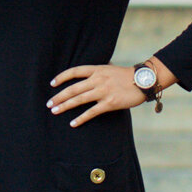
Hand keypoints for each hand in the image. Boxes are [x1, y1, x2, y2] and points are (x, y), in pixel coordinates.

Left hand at [48, 60, 166, 127]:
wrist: (142, 81)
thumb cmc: (126, 75)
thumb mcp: (110, 68)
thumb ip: (98, 71)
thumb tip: (87, 74)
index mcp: (97, 69)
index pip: (74, 71)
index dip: (61, 77)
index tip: (52, 84)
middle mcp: (98, 79)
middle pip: (73, 88)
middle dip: (59, 96)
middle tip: (49, 103)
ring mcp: (103, 91)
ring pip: (79, 100)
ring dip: (65, 106)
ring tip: (55, 111)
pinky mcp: (109, 103)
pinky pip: (91, 112)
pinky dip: (81, 118)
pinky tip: (73, 123)